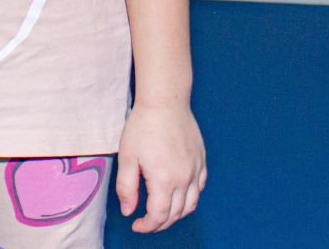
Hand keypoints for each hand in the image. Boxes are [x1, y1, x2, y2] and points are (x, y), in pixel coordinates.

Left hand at [116, 101, 205, 233]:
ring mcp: (195, 170)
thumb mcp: (127, 157)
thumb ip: (126, 188)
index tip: (136, 225)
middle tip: (146, 221)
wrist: (165, 101)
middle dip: (160, 223)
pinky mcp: (201, 161)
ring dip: (176, 214)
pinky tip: (178, 195)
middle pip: (175, 214)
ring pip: (191, 205)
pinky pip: (199, 188)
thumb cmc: (143, 126)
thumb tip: (128, 211)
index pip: (158, 216)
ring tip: (162, 212)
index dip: (147, 226)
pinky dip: (190, 198)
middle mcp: (184, 178)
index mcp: (164, 180)